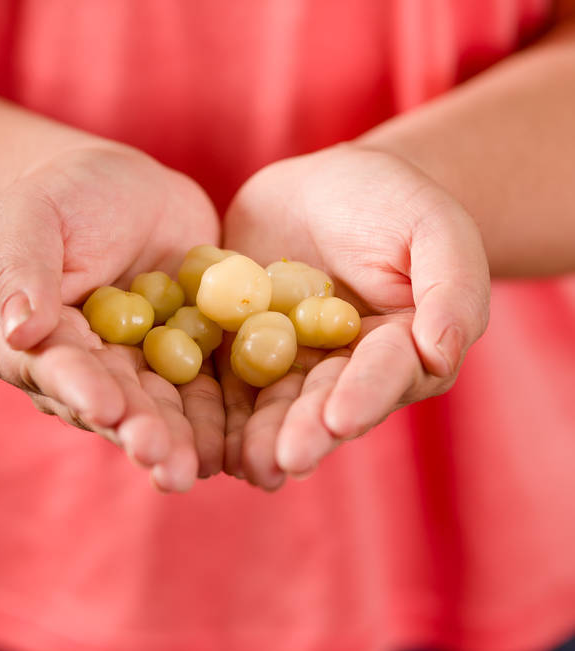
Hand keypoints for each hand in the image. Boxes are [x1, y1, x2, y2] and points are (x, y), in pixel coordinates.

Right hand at [0, 143, 222, 490]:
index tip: (107, 411)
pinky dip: (224, 415)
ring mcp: (138, 368)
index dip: (82, 390)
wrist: (125, 189)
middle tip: (166, 465)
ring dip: (183, 439)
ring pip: (162, 407)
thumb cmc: (61, 197)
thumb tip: (19, 332)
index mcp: (30, 345)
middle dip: (141, 433)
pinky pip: (207, 388)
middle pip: (113, 403)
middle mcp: (84, 370)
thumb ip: (21, 270)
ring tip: (205, 467)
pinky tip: (244, 443)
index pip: (57, 368)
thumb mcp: (31, 218)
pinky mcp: (188, 356)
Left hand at [220, 144, 489, 489]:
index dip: (364, 396)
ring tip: (245, 465)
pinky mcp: (241, 348)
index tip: (341, 419)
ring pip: (274, 406)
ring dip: (259, 438)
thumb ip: (450, 288)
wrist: (324, 185)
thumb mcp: (434, 227)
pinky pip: (225, 380)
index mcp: (401, 349)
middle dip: (305, 433)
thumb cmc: (394, 201)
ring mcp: (290, 362)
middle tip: (283, 460)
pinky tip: (201, 439)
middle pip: (325, 403)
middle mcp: (345, 369)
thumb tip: (440, 354)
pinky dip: (215, 411)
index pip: (385, 375)